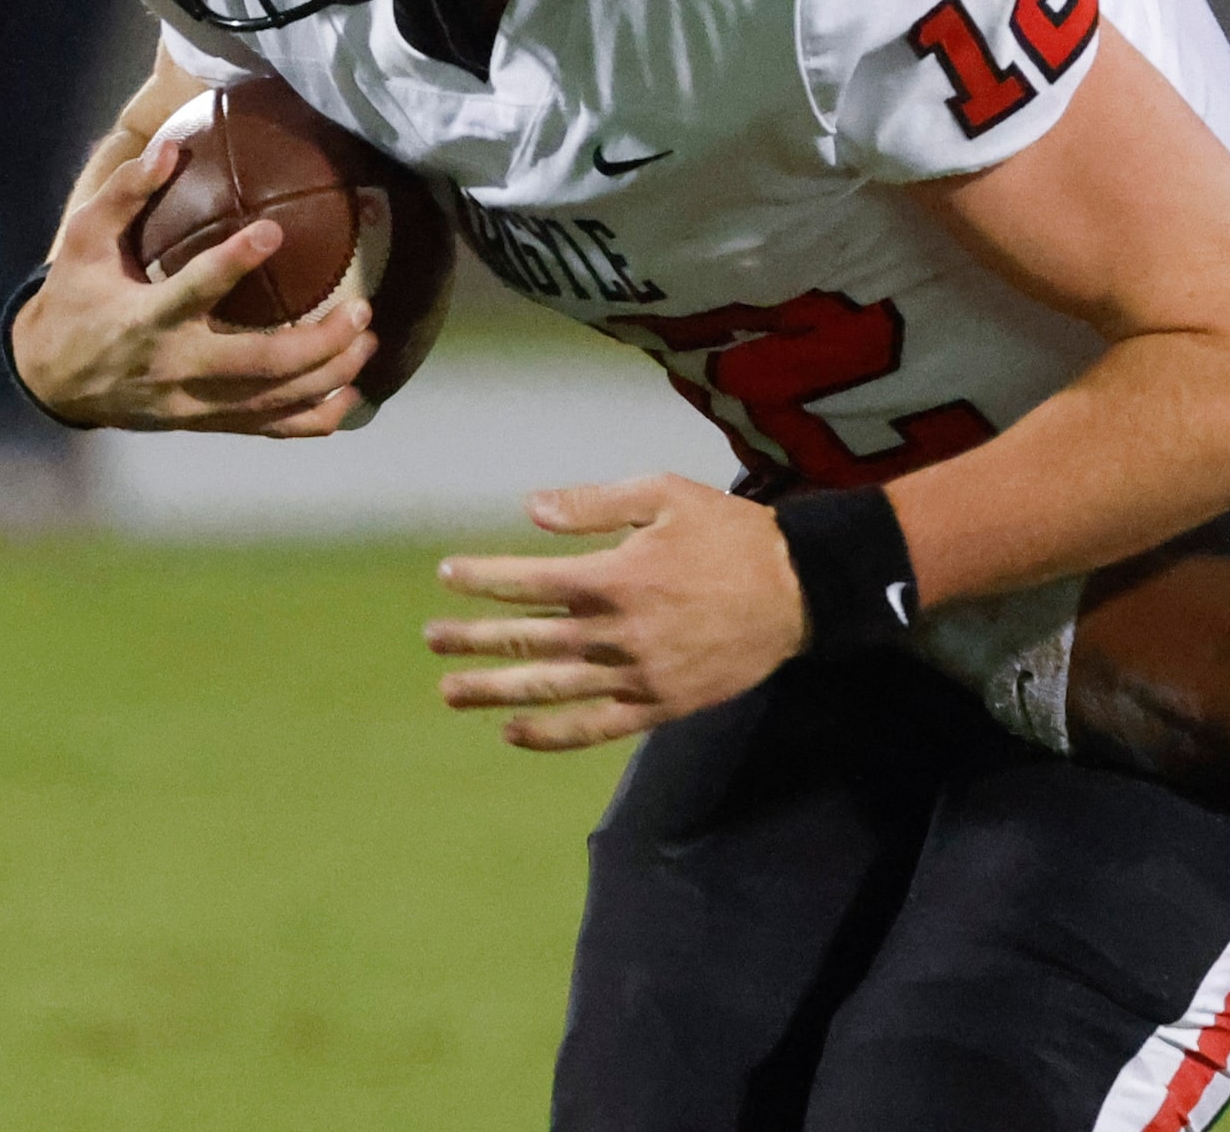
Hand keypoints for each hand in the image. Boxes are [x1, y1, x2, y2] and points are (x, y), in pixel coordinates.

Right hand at [7, 138, 377, 434]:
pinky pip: (271, 430)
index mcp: (144, 319)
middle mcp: (175, 367)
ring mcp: (194, 403)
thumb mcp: (84, 241)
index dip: (233, 263)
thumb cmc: (76, 298)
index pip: (193, 291)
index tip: (273, 229)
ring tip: (367, 339)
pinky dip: (316, 418)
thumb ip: (125, 193)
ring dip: (329, 375)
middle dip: (318, 342)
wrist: (52, 379)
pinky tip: (353, 395)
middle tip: (362, 309)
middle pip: (258, 364)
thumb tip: (171, 146)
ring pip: (273, 401)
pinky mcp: (206, 422)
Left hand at [429, 475, 808, 750]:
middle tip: (432, 638)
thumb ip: (595, 504)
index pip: (527, 582)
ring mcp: (635, 676)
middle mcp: (615, 633)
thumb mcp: (665, 494)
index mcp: (613, 578)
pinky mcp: (658, 706)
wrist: (797, 590)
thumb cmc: (729, 534)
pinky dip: (550, 735)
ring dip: (494, 691)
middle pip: (528, 639)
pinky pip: (594, 728)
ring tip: (450, 691)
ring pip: (549, 688)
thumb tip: (531, 510)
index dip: (482, 580)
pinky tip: (514, 732)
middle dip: (473, 639)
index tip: (447, 576)